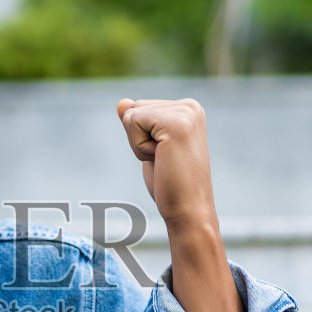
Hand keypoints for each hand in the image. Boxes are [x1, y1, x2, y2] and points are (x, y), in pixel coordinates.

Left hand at [115, 97, 218, 232]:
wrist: (188, 210)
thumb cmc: (170, 183)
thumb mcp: (148, 147)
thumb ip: (137, 122)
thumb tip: (121, 102)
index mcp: (187, 109)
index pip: (140, 108)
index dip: (142, 137)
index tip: (164, 155)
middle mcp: (190, 106)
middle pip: (134, 108)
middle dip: (138, 138)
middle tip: (163, 160)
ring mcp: (186, 113)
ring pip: (131, 115)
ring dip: (138, 144)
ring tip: (164, 160)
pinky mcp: (176, 123)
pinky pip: (133, 122)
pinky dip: (138, 147)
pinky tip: (161, 159)